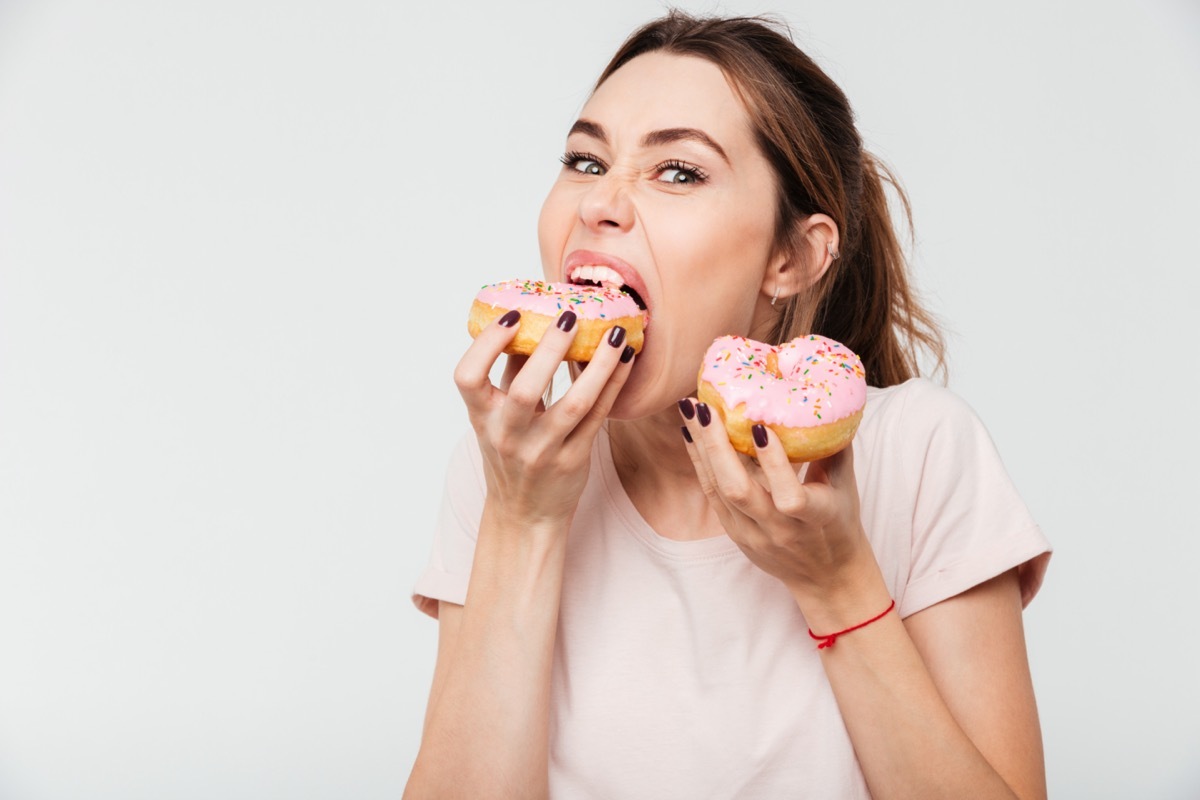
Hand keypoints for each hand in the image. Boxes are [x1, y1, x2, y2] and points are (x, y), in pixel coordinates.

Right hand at [453, 310, 634, 528]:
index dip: (486, 344)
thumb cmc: (511, 454)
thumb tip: (531, 320)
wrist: (525, 515)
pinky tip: (625, 358)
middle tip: (570, 317)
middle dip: (549, 350)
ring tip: (613, 334)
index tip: (512, 316)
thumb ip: (510, 373)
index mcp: (481, 418)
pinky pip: (598, 416)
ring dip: (597, 365)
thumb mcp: (497, 417)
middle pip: (525, 391)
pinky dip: (613, 383)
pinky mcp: (573, 459)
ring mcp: (542, 451)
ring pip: (574, 404)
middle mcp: (508, 436)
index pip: (468, 377)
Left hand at [679, 399, 873, 600]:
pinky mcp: (734, 534)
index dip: (773, 464)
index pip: (790, 497)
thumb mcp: (846, 488)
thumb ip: (835, 448)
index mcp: (815, 518)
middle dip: (717, 447)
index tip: (759, 428)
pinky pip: (712, 495)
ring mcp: (752, 535)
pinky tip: (691, 433)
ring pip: (719, 491)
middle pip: (739, 491)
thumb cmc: (839, 525)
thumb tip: (826, 400)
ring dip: (701, 448)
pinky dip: (700, 461)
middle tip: (705, 407)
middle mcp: (779, 530)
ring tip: (690, 410)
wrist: (826, 577)